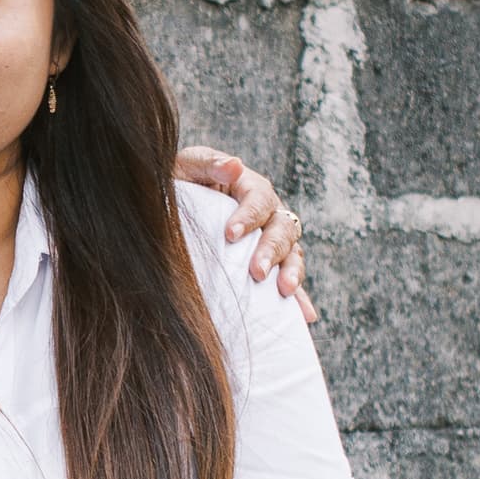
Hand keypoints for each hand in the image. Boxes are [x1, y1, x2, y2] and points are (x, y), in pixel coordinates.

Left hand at [177, 147, 317, 322]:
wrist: (174, 206)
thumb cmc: (179, 183)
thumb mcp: (187, 166)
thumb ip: (208, 163)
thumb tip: (234, 166)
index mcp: (249, 186)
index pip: (259, 198)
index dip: (249, 216)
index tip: (230, 235)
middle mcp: (268, 212)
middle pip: (282, 228)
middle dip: (271, 250)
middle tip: (256, 272)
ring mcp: (271, 239)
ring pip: (292, 253)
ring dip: (291, 272)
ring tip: (284, 291)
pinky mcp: (269, 264)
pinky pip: (288, 279)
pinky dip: (299, 297)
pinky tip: (305, 315)